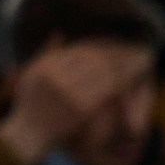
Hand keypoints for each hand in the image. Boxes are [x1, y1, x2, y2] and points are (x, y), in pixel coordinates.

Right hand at [0, 41, 153, 164]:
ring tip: (135, 64)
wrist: (30, 132)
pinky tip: (129, 82)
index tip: (115, 45)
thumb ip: (45, 53)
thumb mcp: (30, 73)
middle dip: (115, 55)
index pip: (78, 50)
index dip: (99, 46)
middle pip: (92, 59)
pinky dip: (118, 85)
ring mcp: (68, 92)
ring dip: (121, 68)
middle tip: (133, 52)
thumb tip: (60, 32)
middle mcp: (55, 76)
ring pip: (101, 74)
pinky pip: (103, 91)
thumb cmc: (30, 102)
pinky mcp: (80, 108)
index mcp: (45, 65)